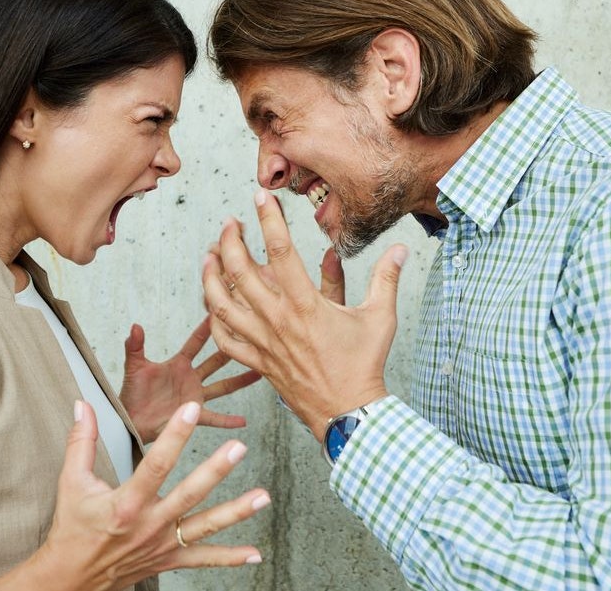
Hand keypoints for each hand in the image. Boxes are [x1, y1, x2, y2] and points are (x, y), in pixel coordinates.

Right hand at [0, 402, 268, 590]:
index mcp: (125, 503)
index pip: (155, 464)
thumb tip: (82, 404)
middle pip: (189, 494)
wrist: (71, 578)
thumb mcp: (72, 482)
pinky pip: (202, 559)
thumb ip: (81, 442)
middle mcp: (148, 525)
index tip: (191, 410)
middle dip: (215, 470)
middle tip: (239, 448)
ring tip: (263, 497)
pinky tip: (255, 554)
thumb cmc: (73, 528)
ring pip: (204, 526)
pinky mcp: (168, 560)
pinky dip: (230, 558)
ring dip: (236, 512)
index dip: (175, 436)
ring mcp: (161, 544)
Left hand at [119, 319, 261, 443]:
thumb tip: (135, 326)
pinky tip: (244, 421)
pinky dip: (228, 420)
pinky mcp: (194, 415)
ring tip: (260, 372)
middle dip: (232, 350)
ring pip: (222, 387)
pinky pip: (214, 418)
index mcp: (178, 364)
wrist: (130, 421)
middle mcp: (191, 378)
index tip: (220, 314)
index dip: (207, 330)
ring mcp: (195, 396)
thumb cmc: (131, 393)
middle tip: (250, 338)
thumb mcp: (134, 367)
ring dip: (240, 381)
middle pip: (216, 362)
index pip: (196, 343)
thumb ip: (135, 346)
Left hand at [201, 189, 406, 439]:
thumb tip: (400, 249)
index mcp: (306, 305)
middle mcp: (278, 320)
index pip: (280, 252)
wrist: (348, 412)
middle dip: (230, 241)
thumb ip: (386, 278)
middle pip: (240, 273)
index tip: (261, 198)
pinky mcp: (258, 362)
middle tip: (231, 223)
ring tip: (210, 255)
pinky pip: (226, 339)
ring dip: (211, 277)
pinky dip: (214, 319)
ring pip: (223, 304)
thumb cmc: (364, 364)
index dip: (269, 221)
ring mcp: (264, 342)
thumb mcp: (380, 317)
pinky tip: (212, 303)